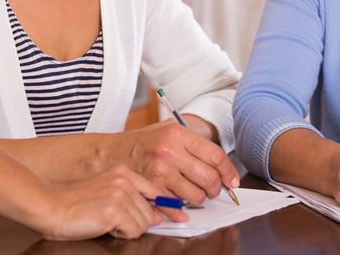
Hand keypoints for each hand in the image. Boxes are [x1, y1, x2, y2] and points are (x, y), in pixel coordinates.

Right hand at [36, 164, 166, 239]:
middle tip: (114, 222)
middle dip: (137, 223)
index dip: (167, 205)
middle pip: (152, 210)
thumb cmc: (72, 203)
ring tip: (107, 223)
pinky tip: (104, 226)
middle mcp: (124, 179)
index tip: (180, 214)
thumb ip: (130, 198)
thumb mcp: (105, 192)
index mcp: (122, 172)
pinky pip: (134, 231)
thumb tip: (156, 215)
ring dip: (129, 229)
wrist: (48, 206)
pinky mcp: (115, 209)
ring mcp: (121, 192)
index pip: (155, 190)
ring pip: (145, 222)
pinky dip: (122, 234)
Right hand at [107, 120, 240, 203]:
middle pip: (209, 177)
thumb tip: (219, 162)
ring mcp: (159, 171)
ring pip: (195, 195)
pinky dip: (182, 210)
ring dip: (200, 199)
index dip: (228, 171)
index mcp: (177, 133)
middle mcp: (170, 151)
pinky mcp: (150, 189)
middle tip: (214, 190)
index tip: (231, 180)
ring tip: (195, 195)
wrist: (108, 153)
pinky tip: (182, 207)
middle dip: (216, 188)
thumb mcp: (166, 129)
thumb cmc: (140, 142)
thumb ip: (191, 142)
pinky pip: (176, 206)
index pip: (215, 154)